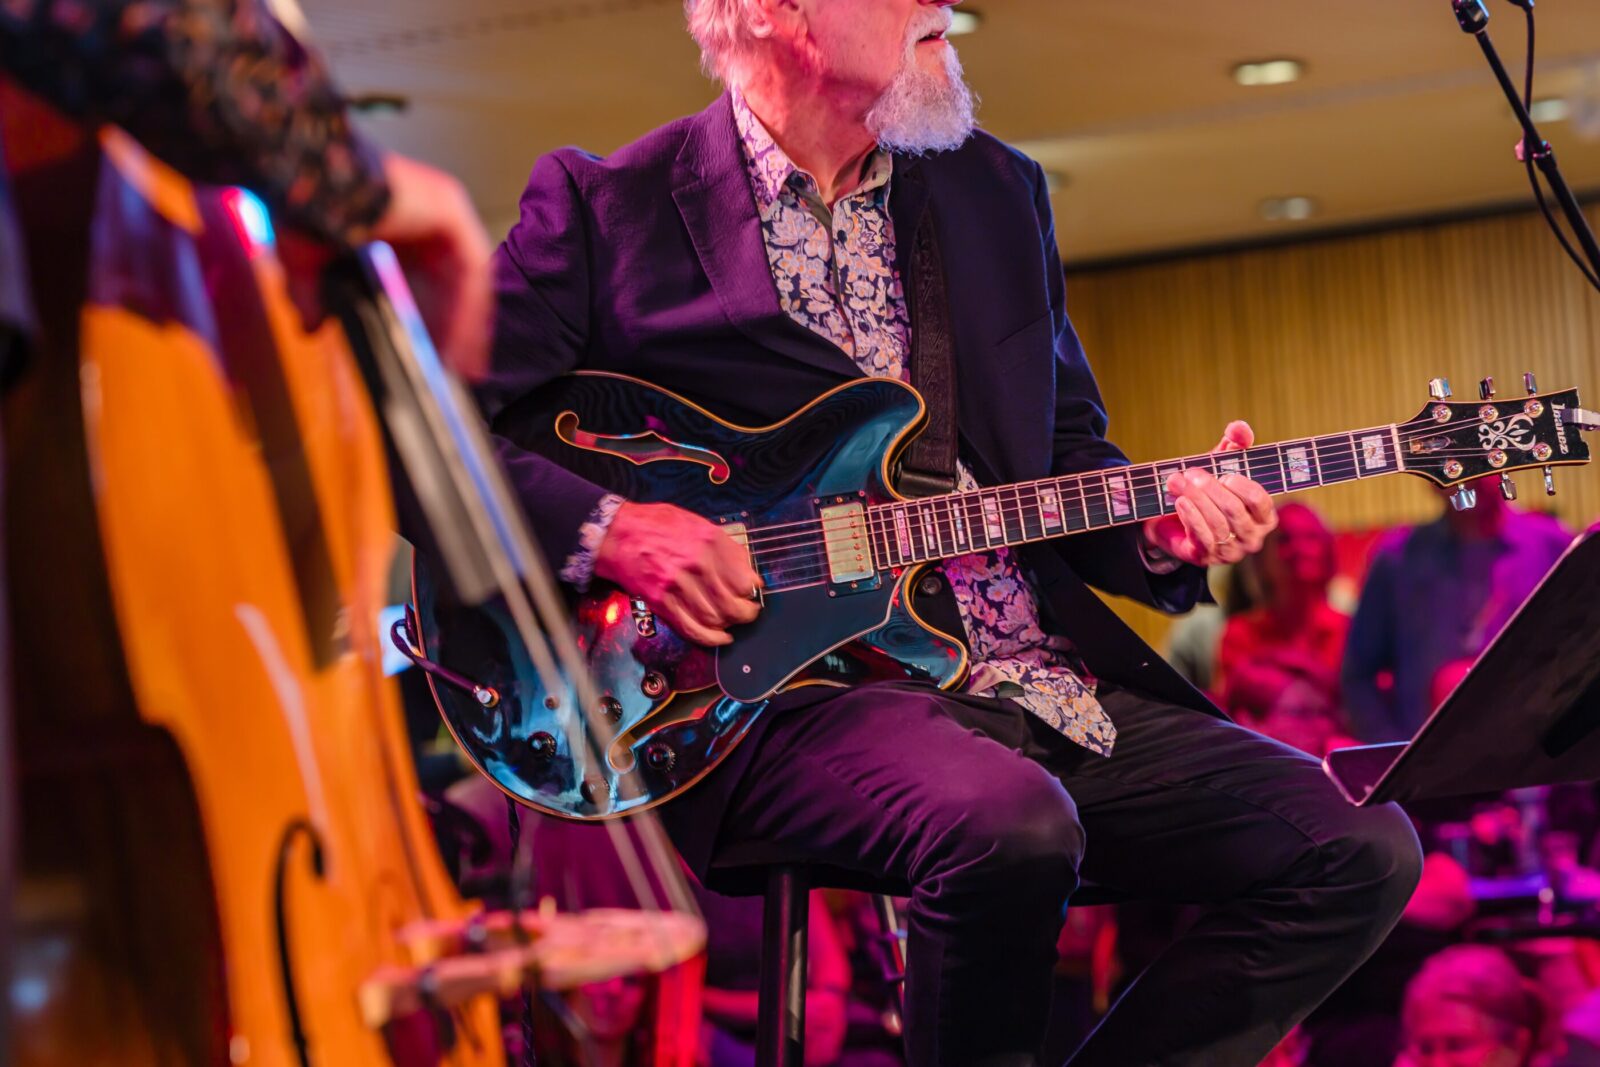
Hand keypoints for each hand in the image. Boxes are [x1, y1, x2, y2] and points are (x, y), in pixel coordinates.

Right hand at [282, 153, 491, 378]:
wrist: (303, 176)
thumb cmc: (303, 203)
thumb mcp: (306, 261)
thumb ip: (311, 294)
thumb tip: (310, 327)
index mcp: (403, 222)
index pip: (433, 278)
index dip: (437, 318)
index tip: (435, 354)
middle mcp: (431, 215)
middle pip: (457, 283)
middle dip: (457, 328)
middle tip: (455, 368)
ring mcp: (445, 211)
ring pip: (468, 282)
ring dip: (467, 326)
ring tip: (460, 365)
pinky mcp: (451, 214)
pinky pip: (472, 273)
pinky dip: (468, 309)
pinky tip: (460, 341)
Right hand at [593, 502, 761, 646]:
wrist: (616, 532)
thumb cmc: (655, 524)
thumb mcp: (696, 522)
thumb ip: (724, 547)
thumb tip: (749, 573)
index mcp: (709, 540)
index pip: (743, 579)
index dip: (751, 591)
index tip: (751, 594)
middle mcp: (696, 562)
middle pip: (731, 603)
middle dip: (744, 614)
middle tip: (747, 614)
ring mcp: (676, 583)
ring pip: (713, 618)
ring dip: (726, 625)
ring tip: (729, 622)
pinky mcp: (659, 600)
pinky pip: (690, 627)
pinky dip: (709, 638)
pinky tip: (718, 638)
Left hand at [1143, 421, 1276, 565]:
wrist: (1169, 519)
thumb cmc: (1205, 492)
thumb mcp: (1221, 465)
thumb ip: (1234, 444)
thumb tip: (1240, 427)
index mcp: (1264, 516)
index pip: (1259, 500)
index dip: (1240, 485)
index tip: (1223, 474)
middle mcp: (1252, 537)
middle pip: (1234, 510)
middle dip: (1210, 488)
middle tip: (1190, 473)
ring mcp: (1230, 551)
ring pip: (1216, 523)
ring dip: (1195, 499)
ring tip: (1176, 481)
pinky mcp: (1206, 557)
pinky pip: (1202, 538)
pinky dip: (1190, 517)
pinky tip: (1180, 502)